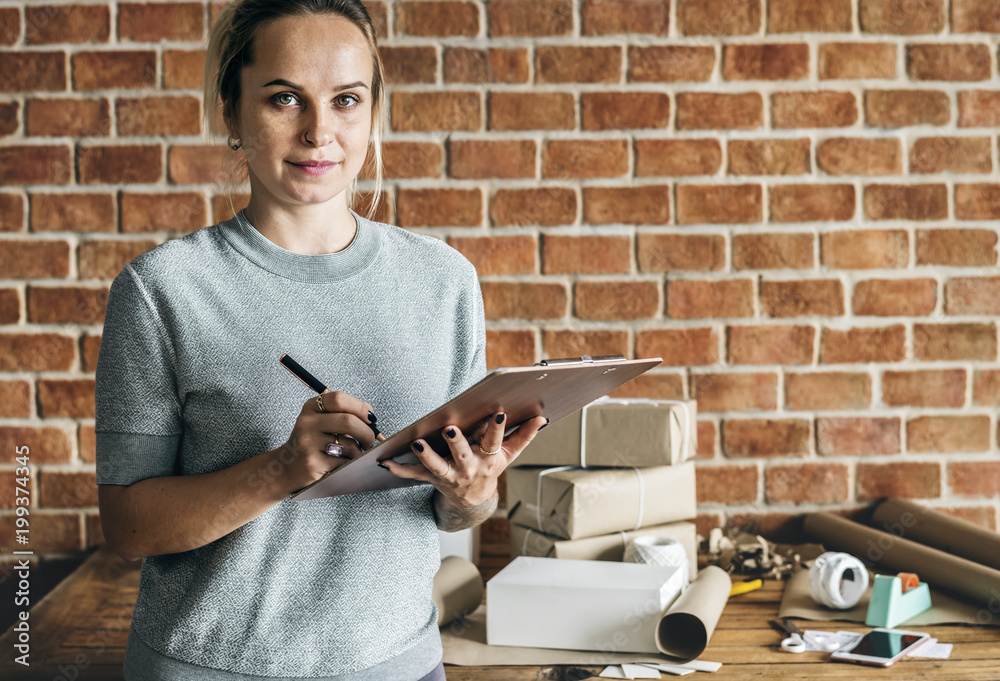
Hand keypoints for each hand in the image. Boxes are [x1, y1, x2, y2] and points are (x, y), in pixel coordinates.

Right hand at [275, 389, 383, 493]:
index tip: (370, 418)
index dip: (360, 407)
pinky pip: (344, 461)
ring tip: (354, 453)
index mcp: (311, 407)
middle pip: (347, 421)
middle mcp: (306, 422)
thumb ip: (343, 413)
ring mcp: (308, 443)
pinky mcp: (312, 463)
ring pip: (349, 444)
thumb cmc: (312, 442)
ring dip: (359, 451)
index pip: (339, 399)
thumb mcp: (320, 421)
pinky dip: (350, 463)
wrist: (285, 468)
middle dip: (367, 432)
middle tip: (369, 440)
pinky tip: (343, 462)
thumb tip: (371, 416)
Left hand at [383, 412, 547, 507]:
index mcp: (488, 459)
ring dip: (426, 455)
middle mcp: (469, 468)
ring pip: (437, 466)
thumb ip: (524, 436)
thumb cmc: (490, 468)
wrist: (473, 501)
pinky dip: (399, 470)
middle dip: (456, 442)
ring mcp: (450, 476)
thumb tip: (542, 418)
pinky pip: (414, 475)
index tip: (498, 413)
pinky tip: (385, 463)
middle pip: (462, 454)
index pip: (494, 441)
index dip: (497, 429)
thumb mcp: (509, 455)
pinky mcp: (433, 480)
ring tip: (417, 443)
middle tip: (450, 429)